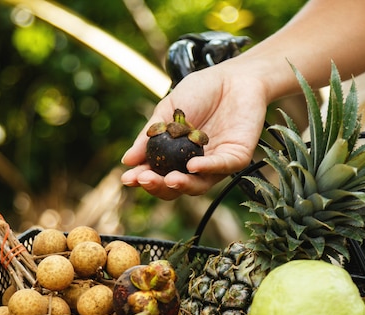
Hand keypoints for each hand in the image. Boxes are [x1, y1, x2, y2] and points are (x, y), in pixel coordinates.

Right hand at [120, 64, 267, 199]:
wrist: (234, 76)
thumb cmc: (201, 92)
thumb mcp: (167, 110)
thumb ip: (150, 135)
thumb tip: (128, 161)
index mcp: (176, 156)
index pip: (156, 175)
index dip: (142, 179)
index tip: (127, 178)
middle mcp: (195, 165)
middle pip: (175, 187)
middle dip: (158, 187)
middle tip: (144, 180)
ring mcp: (216, 164)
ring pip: (198, 185)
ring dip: (181, 185)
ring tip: (167, 179)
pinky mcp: (237, 158)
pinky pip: (221, 168)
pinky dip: (206, 169)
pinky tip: (192, 167)